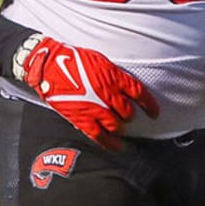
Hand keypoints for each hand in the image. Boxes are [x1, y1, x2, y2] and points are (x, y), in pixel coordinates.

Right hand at [20, 37, 159, 149]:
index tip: (155, 112)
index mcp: (113, 76)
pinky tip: (117, 146)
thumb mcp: (101, 61)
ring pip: (116, 126)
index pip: (139, 93)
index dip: (149, 105)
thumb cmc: (74, 59)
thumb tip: (125, 87)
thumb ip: (115, 75)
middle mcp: (106, 93)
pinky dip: (111, 143)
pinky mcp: (81, 119)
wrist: (50, 66)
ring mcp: (94, 108)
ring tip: (119, 126)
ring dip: (120, 127)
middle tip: (126, 115)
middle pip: (128, 112)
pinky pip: (100, 136)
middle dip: (129, 116)